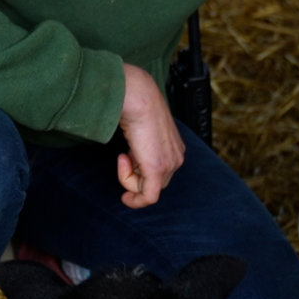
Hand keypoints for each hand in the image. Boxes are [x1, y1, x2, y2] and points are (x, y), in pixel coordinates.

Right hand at [115, 63, 185, 207]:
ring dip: (128, 178)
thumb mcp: (143, 127)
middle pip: (154, 182)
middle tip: (122, 156)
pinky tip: (125, 198)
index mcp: (175, 147)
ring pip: (147, 189)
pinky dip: (135, 201)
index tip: (125, 157)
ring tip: (122, 156)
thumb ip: (141, 142)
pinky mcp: (157, 169)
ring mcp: (169, 164)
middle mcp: (176, 157)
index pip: (160, 172)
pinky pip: (148, 197)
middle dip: (133, 175)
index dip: (138, 169)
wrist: (139, 97)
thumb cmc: (138, 105)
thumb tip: (130, 152)